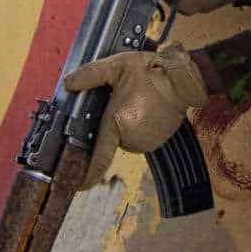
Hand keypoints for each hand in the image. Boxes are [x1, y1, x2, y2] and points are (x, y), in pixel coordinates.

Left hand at [62, 44, 209, 187]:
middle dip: (112, 123)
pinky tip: (146, 109)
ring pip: (126, 137)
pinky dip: (140, 126)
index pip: (99, 157)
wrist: (182, 79)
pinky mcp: (158, 141)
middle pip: (111, 137)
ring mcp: (146, 141)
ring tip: (137, 102)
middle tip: (121, 101)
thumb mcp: (116, 66)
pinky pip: (140, 137)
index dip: (88, 174)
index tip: (79, 185)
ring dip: (127, 124)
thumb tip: (68, 83)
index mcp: (117, 123)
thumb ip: (90, 75)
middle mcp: (131, 137)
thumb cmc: (151, 72)